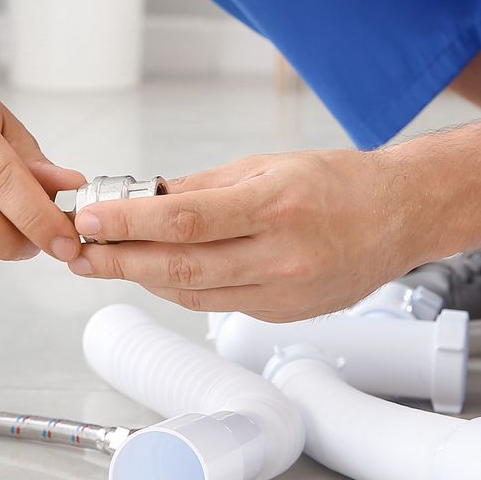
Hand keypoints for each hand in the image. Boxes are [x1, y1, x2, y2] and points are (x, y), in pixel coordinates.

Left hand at [67, 148, 423, 319]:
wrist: (400, 216)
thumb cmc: (338, 182)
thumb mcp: (267, 164)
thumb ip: (202, 185)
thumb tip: (146, 196)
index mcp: (274, 206)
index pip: (185, 220)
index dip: (130, 224)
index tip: (92, 220)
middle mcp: (280, 255)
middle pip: (181, 267)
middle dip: (120, 262)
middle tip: (80, 254)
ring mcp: (284, 292)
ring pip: (195, 294)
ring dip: (144, 278)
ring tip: (107, 263)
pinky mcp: (285, 314)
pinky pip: (220, 304)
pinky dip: (184, 289)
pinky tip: (159, 273)